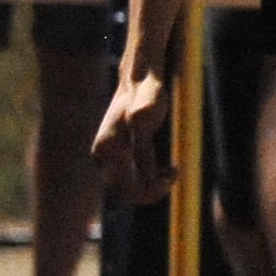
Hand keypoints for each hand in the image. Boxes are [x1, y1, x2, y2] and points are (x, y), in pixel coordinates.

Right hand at [92, 65, 176, 204]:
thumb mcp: (150, 106)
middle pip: (123, 192)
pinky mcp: (115, 156)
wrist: (138, 82)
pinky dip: (149, 180)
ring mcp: (106, 157)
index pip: (125, 187)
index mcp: (107, 148)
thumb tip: (142, 133)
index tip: (173, 173)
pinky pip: (129, 180)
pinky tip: (165, 169)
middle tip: (173, 175)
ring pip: (126, 189)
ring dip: (150, 187)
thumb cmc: (147, 92)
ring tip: (171, 172)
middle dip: (150, 191)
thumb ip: (144, 124)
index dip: (150, 189)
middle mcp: (102, 156)